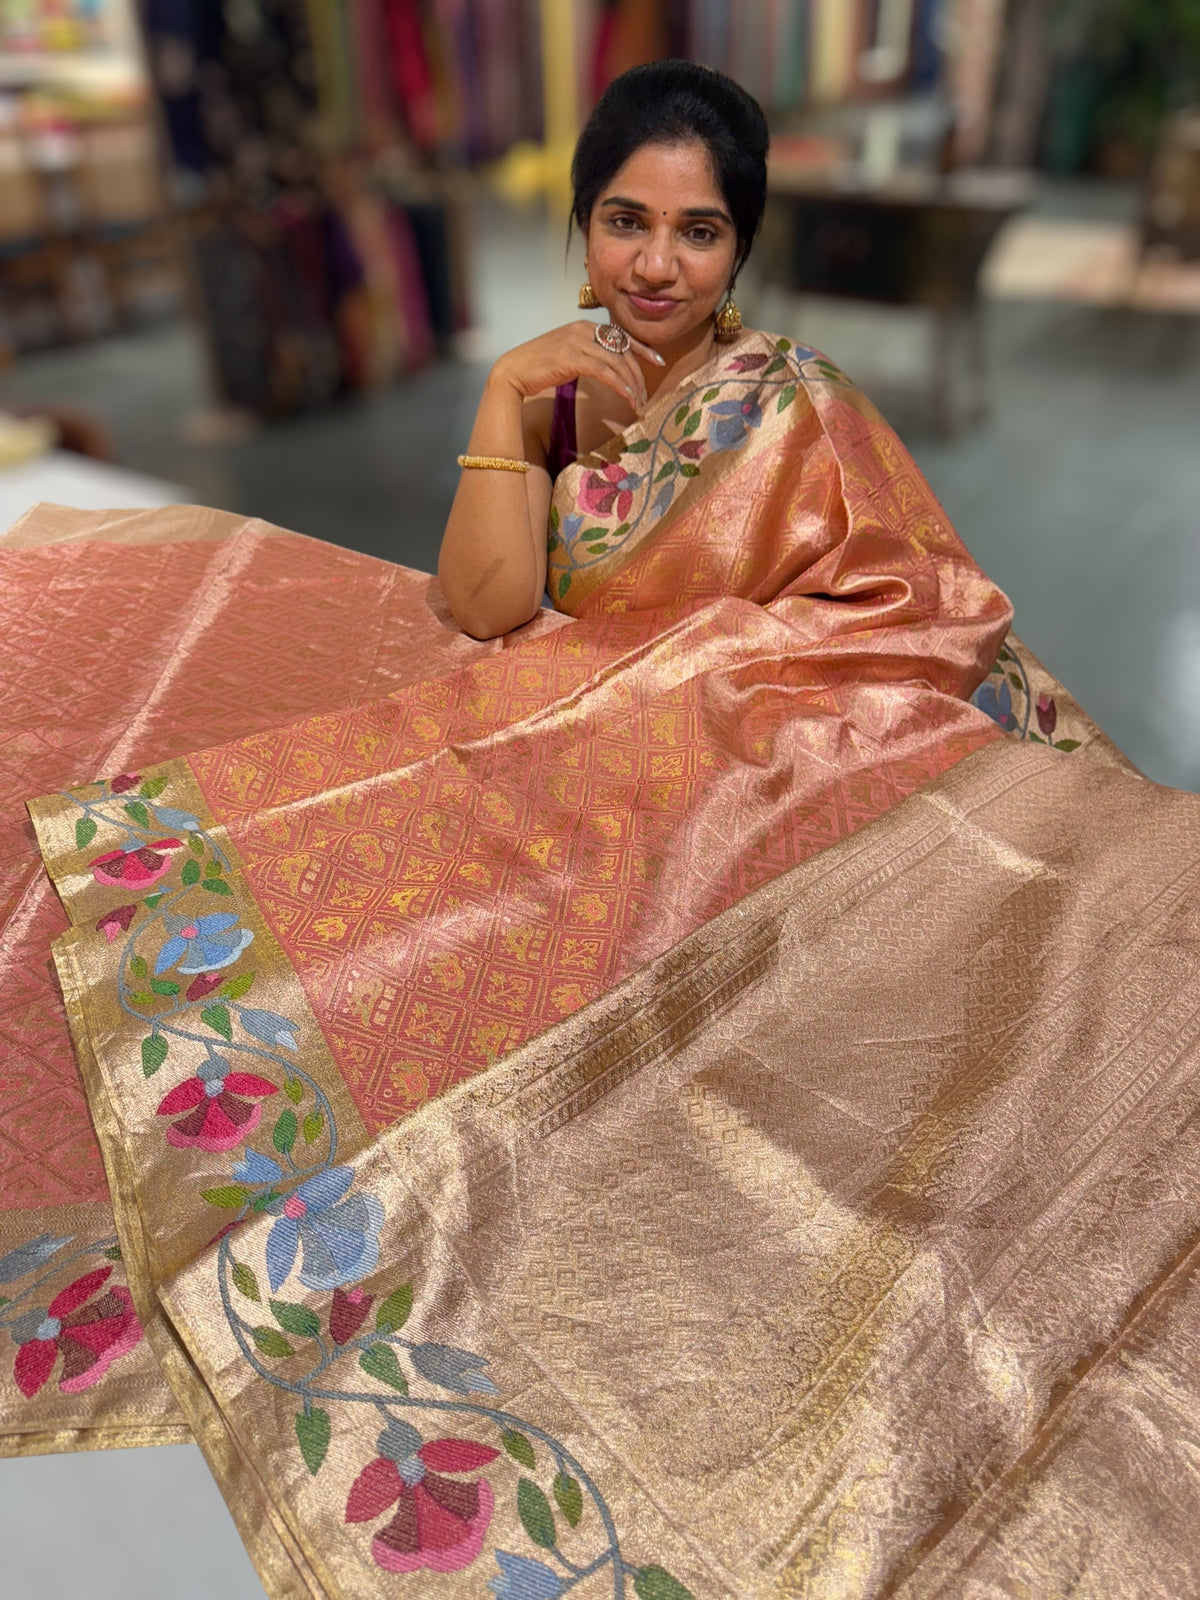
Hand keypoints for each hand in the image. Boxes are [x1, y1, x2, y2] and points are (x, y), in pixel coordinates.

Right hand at [491, 320, 663, 410]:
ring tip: (638, 403)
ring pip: (616, 361)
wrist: (512, 372)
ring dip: (631, 384)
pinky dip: (619, 385)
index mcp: (583, 326)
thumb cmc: (537, 368)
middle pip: (622, 349)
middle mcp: (582, 329)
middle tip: (645, 396)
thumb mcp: (567, 356)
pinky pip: (604, 371)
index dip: (642, 348)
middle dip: (638, 374)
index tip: (657, 361)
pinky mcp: (571, 357)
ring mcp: (577, 341)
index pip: (620, 335)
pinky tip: (627, 397)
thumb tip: (606, 368)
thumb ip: (587, 355)